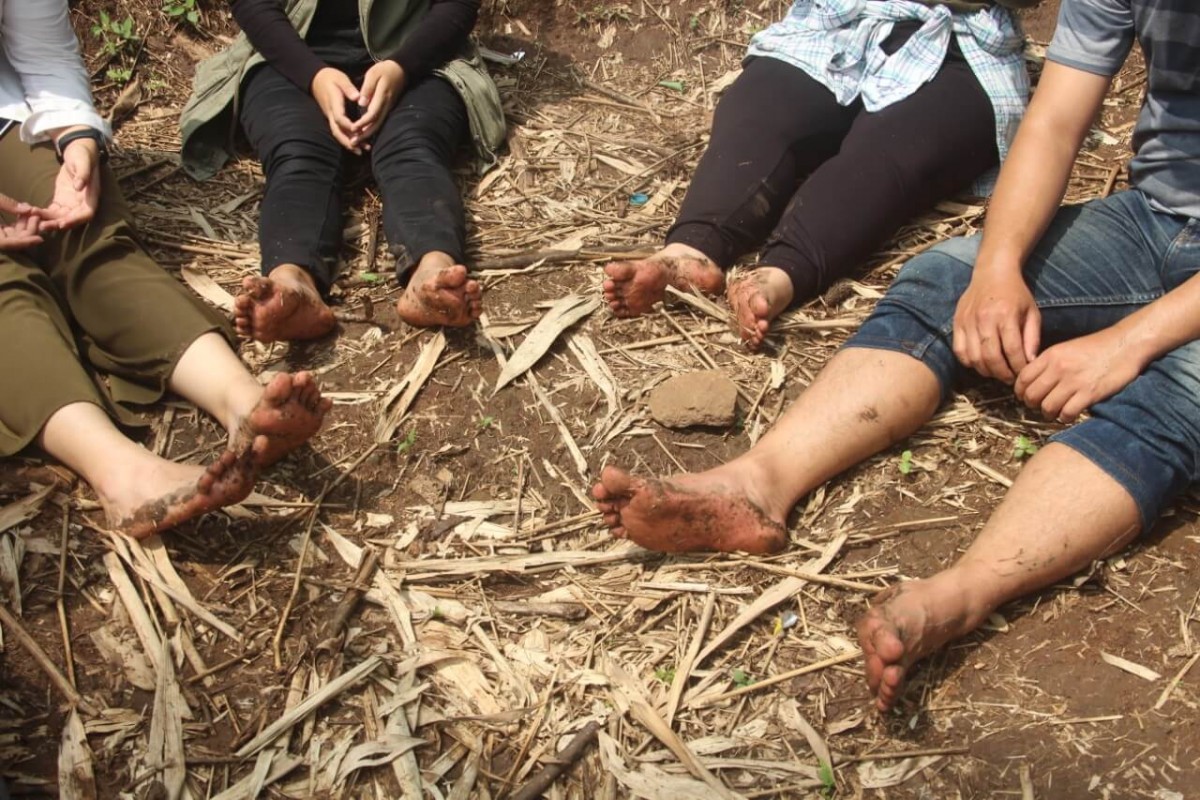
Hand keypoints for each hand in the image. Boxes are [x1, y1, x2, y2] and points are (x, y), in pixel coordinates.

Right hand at [0, 192, 42, 249]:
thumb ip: (6, 204)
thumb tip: (27, 209)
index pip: (7, 245)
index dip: (23, 244)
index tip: (39, 239)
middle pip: (13, 241)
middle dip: (28, 231)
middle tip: (37, 215)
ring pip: (12, 235)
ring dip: (25, 225)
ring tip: (33, 211)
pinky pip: (9, 230)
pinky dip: (18, 223)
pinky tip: (25, 212)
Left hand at [39, 138, 100, 231]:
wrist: (77, 151)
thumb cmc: (83, 155)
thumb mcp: (83, 162)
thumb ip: (83, 174)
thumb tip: (79, 186)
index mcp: (91, 196)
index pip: (86, 214)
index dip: (75, 220)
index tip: (62, 223)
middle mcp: (82, 203)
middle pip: (72, 219)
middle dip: (58, 224)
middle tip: (43, 226)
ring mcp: (71, 203)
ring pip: (61, 217)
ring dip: (48, 220)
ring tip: (33, 219)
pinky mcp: (62, 200)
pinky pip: (53, 211)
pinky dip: (44, 213)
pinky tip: (32, 212)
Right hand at [311, 67, 361, 152]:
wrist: (316, 79)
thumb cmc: (330, 77)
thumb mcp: (340, 78)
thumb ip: (348, 88)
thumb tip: (357, 97)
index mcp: (334, 103)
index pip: (339, 117)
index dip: (348, 125)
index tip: (358, 130)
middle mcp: (330, 113)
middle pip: (337, 131)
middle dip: (348, 141)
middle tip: (360, 149)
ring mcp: (330, 117)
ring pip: (337, 133)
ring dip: (348, 143)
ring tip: (361, 151)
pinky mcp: (332, 118)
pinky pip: (338, 131)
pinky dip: (346, 139)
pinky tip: (356, 146)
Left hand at [350, 60, 405, 145]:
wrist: (401, 70)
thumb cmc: (385, 70)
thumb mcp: (373, 74)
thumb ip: (367, 88)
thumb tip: (361, 103)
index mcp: (382, 96)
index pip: (372, 114)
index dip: (363, 123)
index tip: (353, 128)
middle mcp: (387, 105)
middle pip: (376, 123)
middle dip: (364, 134)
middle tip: (353, 142)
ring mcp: (388, 108)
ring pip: (379, 125)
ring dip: (368, 134)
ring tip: (356, 141)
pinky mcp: (388, 109)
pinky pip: (380, 122)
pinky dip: (372, 129)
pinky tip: (364, 134)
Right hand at [952, 267, 1040, 382]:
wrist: (992, 272)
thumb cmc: (1016, 293)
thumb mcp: (1032, 312)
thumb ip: (1032, 338)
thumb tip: (1030, 362)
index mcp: (1006, 315)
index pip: (1012, 351)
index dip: (1019, 368)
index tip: (1024, 374)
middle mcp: (985, 319)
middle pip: (991, 358)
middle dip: (1002, 374)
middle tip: (1010, 378)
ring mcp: (968, 321)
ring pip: (974, 357)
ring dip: (986, 370)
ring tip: (996, 372)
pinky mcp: (956, 323)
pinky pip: (959, 351)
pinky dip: (969, 362)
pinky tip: (980, 362)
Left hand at [1013, 327, 1142, 421]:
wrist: (1126, 344)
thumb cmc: (1097, 347)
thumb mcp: (1066, 348)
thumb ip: (1048, 362)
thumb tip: (1032, 379)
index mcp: (1051, 355)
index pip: (1023, 378)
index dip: (1020, 391)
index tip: (1025, 397)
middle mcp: (1059, 368)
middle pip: (1031, 395)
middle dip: (1032, 405)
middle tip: (1039, 407)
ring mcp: (1074, 382)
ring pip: (1047, 407)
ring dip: (1048, 414)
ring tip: (1055, 412)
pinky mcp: (1090, 393)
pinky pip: (1067, 413)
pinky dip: (1065, 418)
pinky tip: (1069, 414)